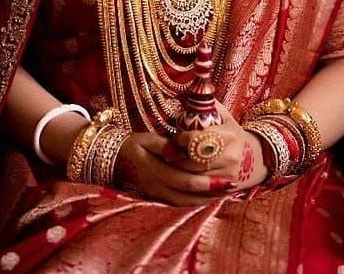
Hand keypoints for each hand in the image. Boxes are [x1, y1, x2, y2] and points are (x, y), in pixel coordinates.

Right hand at [113, 130, 229, 206]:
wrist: (112, 159)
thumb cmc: (131, 144)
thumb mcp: (146, 139)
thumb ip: (166, 144)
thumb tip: (183, 147)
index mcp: (154, 171)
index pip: (185, 181)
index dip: (207, 183)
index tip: (226, 178)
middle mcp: (156, 187)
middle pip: (188, 197)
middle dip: (212, 194)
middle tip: (232, 187)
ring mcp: (156, 195)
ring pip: (185, 205)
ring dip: (206, 201)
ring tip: (225, 194)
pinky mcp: (157, 198)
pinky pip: (179, 205)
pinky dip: (195, 203)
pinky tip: (208, 197)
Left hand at [163, 102, 268, 191]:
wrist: (254, 158)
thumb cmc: (232, 134)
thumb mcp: (224, 116)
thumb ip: (206, 106)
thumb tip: (183, 94)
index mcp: (229, 136)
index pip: (198, 140)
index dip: (182, 139)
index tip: (176, 136)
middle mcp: (230, 157)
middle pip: (193, 161)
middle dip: (177, 156)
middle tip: (167, 151)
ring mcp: (227, 176)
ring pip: (194, 177)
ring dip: (178, 171)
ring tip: (170, 162)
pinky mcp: (223, 190)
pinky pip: (198, 190)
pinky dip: (186, 184)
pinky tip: (179, 176)